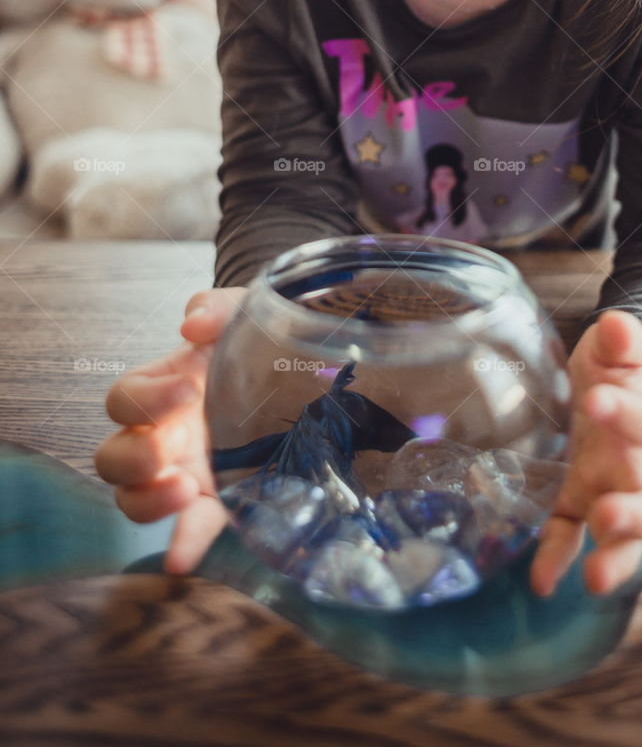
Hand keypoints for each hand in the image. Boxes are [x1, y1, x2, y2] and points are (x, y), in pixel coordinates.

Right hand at [94, 287, 246, 573]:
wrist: (301, 371)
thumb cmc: (255, 340)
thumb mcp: (243, 314)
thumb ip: (216, 308)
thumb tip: (192, 323)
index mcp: (161, 389)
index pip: (125, 398)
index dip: (145, 398)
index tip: (188, 389)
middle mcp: (162, 434)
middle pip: (113, 458)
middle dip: (135, 457)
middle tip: (170, 448)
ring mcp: (183, 471)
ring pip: (133, 499)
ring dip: (148, 502)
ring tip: (187, 489)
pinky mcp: (215, 499)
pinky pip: (190, 528)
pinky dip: (184, 544)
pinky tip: (182, 560)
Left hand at [529, 309, 641, 596]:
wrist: (607, 388)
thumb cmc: (613, 369)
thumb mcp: (614, 348)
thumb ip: (620, 339)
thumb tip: (620, 324)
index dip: (629, 413)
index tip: (597, 398)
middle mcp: (631, 465)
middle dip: (636, 514)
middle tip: (609, 513)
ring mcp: (605, 491)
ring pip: (624, 535)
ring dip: (614, 555)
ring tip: (595, 578)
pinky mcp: (572, 503)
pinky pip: (569, 536)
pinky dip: (558, 559)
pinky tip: (542, 582)